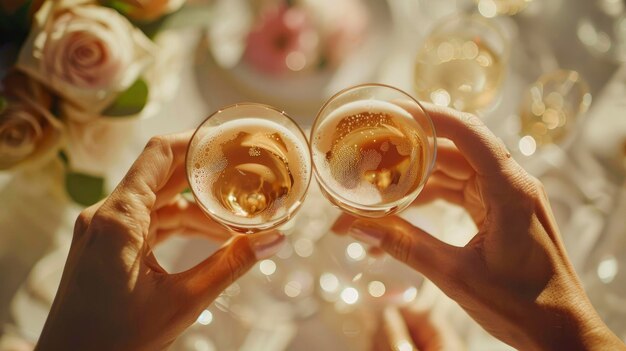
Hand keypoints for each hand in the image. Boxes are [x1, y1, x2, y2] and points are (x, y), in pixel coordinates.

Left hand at [35, 133, 285, 350]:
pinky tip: (212, 237)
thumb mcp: (184, 301)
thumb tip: (275, 240)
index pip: (158, 154)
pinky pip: (150, 222)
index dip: (195, 140)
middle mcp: (106, 215)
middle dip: (205, 176)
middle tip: (245, 174)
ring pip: (158, 201)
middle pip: (161, 174)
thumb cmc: (118, 341)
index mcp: (119, 219)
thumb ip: (231, 265)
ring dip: (197, 208)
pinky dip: (180, 225)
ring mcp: (104, 230)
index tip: (229, 139)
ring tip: (237, 221)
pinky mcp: (108, 245)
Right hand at [335, 104, 624, 349]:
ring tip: (378, 191)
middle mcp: (511, 185)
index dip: (429, 117)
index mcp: (509, 190)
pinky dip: (431, 198)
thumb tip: (358, 227)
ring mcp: (506, 197)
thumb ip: (405, 245)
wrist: (559, 332)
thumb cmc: (521, 305)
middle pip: (453, 151)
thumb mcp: (454, 275)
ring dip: (417, 181)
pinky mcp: (501, 211)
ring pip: (453, 172)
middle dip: (409, 155)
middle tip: (370, 159)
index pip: (468, 133)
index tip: (392, 115)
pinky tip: (402, 211)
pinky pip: (460, 191)